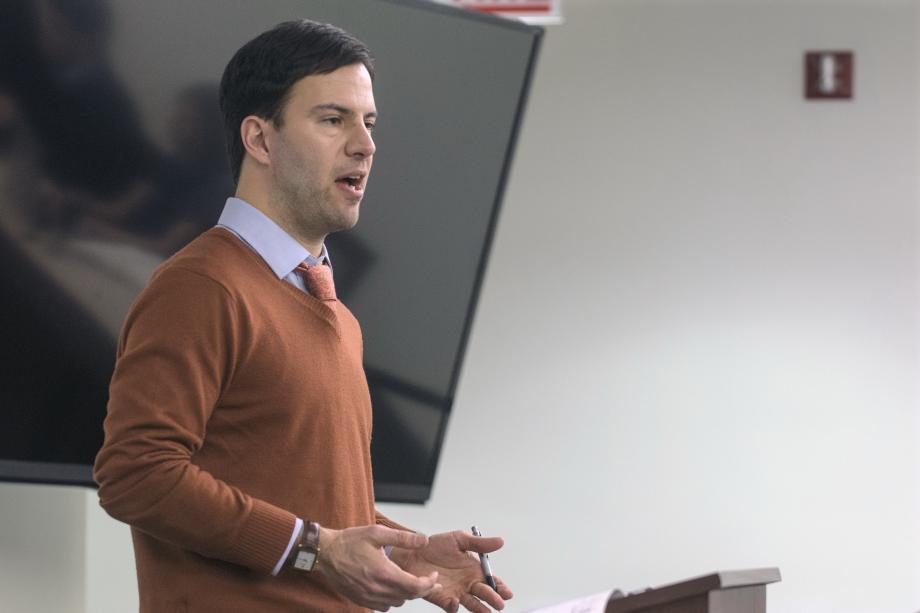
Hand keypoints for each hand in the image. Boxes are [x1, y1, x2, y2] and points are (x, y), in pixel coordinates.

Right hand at [318, 525, 440, 610]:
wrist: (326, 553)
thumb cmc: (350, 542)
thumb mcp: (377, 533)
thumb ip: (403, 538)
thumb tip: (424, 541)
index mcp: (384, 573)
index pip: (415, 587)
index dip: (429, 583)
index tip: (434, 576)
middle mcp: (377, 589)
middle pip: (409, 597)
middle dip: (422, 589)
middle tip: (430, 581)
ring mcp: (368, 597)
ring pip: (397, 603)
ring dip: (407, 594)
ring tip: (411, 582)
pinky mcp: (361, 600)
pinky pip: (383, 606)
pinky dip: (392, 599)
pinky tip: (392, 587)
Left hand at [391, 530, 513, 612]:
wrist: (413, 552)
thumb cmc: (436, 545)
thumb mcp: (460, 540)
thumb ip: (480, 543)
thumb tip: (500, 541)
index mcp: (474, 570)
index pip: (491, 581)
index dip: (500, 587)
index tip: (507, 592)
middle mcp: (467, 584)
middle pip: (484, 594)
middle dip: (493, 599)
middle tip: (499, 603)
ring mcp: (455, 592)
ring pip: (471, 603)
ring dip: (479, 608)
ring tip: (487, 612)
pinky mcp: (441, 598)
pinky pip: (450, 606)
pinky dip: (454, 607)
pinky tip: (457, 602)